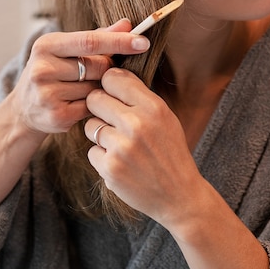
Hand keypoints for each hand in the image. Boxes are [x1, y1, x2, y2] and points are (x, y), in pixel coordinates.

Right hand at [8, 20, 149, 137]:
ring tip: (84, 87)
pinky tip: (80, 102)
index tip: (143, 42)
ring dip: (100, 88)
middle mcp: (43, 68)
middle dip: (108, 68)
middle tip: (100, 71)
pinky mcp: (56, 116)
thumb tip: (127, 24)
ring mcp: (47, 94)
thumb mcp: (67, 49)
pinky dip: (93, 105)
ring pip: (96, 88)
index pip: (90, 41)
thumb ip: (98, 36)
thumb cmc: (53, 70)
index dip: (119, 41)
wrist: (23, 108)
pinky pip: (91, 107)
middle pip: (98, 66)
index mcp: (47, 45)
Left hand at [84, 68, 202, 227]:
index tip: (112, 93)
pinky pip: (92, 151)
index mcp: (153, 107)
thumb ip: (139, 96)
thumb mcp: (164, 116)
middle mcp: (137, 124)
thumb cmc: (170, 151)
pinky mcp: (110, 169)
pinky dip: (102, 157)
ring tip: (120, 145)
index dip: (108, 85)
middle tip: (112, 120)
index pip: (113, 78)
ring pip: (90, 126)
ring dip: (100, 134)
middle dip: (99, 108)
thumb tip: (110, 72)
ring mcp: (122, 147)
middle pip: (94, 99)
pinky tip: (121, 163)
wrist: (179, 195)